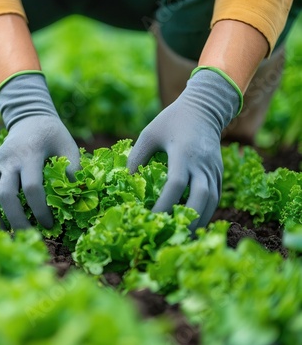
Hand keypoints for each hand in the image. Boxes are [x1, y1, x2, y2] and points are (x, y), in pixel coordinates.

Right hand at [0, 72, 79, 229]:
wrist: (29, 119)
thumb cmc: (52, 135)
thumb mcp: (68, 145)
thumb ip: (73, 168)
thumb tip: (74, 197)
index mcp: (30, 154)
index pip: (31, 187)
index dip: (40, 210)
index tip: (49, 225)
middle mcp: (8, 161)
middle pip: (5, 195)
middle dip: (16, 221)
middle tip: (29, 237)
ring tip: (7, 237)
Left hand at [127, 68, 240, 230]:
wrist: (204, 108)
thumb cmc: (172, 120)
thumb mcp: (149, 134)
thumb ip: (136, 157)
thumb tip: (125, 183)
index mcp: (183, 153)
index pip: (176, 184)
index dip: (164, 203)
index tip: (150, 217)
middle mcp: (202, 163)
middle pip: (201, 198)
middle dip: (187, 219)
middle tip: (171, 236)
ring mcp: (213, 169)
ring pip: (212, 201)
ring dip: (199, 221)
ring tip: (182, 237)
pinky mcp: (219, 173)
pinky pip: (215, 198)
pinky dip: (206, 213)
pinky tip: (193, 224)